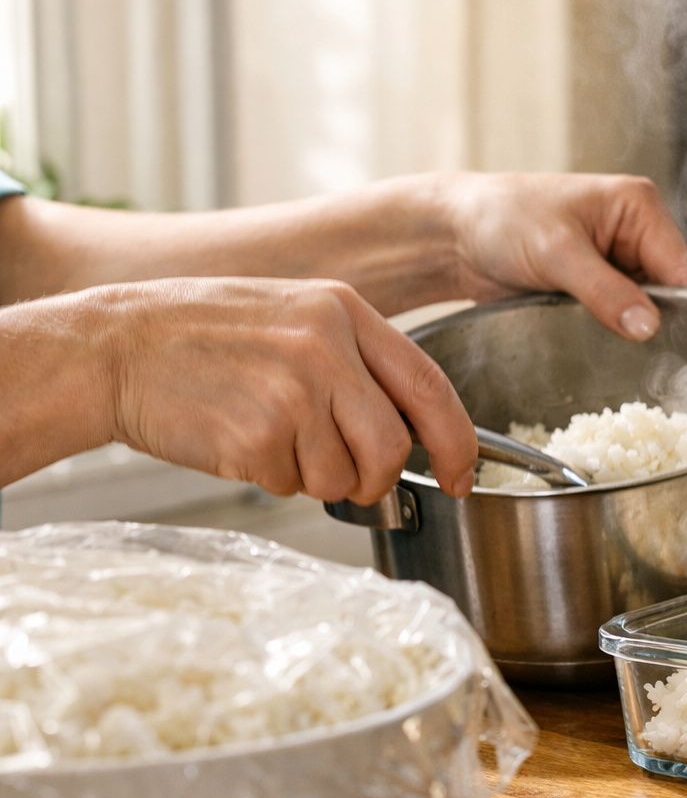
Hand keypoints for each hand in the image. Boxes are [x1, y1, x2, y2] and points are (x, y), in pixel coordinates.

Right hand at [102, 278, 478, 501]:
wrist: (110, 347)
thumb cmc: (200, 336)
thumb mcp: (291, 316)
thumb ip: (355, 361)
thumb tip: (413, 428)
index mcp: (344, 312)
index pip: (431, 386)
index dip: (458, 441)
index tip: (464, 476)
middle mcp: (326, 347)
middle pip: (393, 447)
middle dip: (375, 478)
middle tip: (346, 476)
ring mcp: (293, 392)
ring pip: (344, 476)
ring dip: (313, 478)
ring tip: (268, 438)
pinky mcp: (257, 435)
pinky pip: (290, 485)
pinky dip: (269, 478)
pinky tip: (236, 441)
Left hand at [442, 172, 686, 340]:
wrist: (453, 235)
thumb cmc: (500, 220)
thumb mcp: (557, 254)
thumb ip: (606, 291)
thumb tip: (650, 326)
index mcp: (638, 206)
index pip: (681, 267)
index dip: (686, 310)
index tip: (684, 351)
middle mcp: (634, 230)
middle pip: (669, 291)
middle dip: (657, 322)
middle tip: (651, 362)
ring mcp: (616, 259)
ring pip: (645, 308)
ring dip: (632, 330)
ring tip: (620, 353)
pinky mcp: (597, 283)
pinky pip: (619, 314)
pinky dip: (613, 332)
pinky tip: (603, 346)